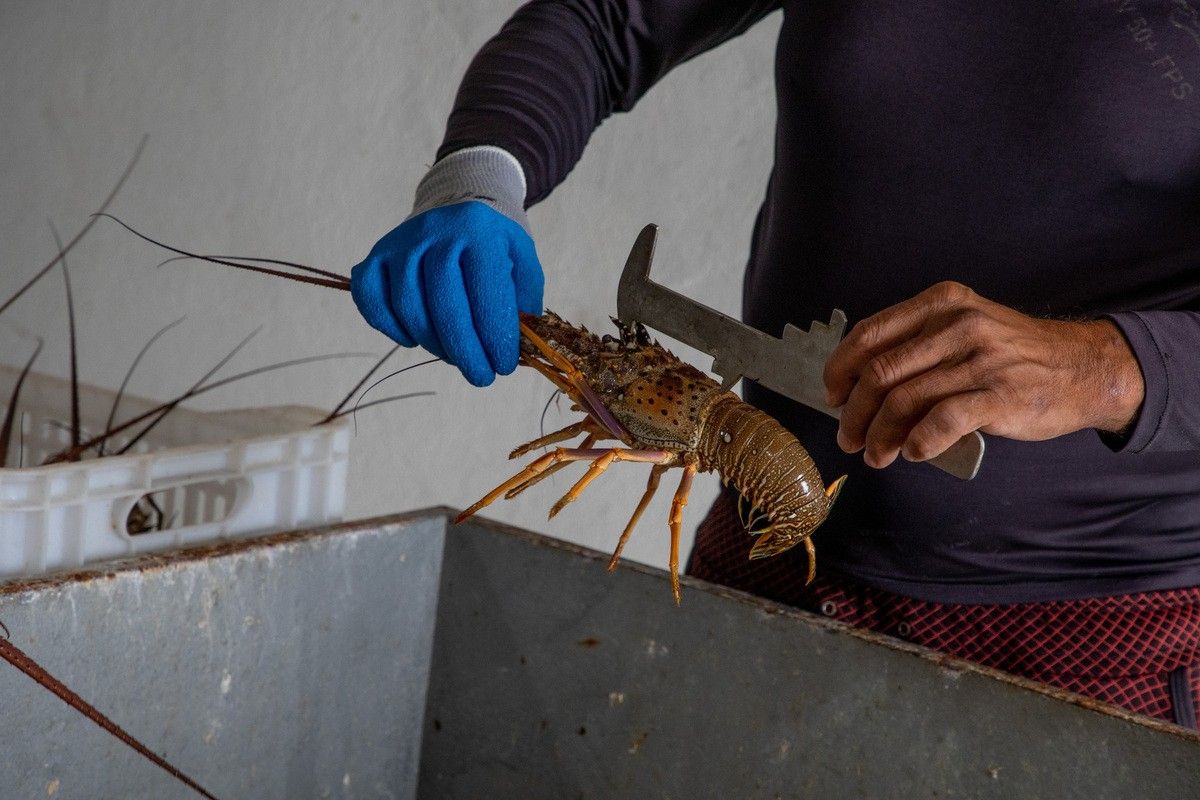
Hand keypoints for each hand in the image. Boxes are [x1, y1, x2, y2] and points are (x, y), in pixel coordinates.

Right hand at [350, 201, 543, 385]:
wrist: (458, 206)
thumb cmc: (494, 245)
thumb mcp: (523, 263)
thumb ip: (523, 304)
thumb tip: (517, 349)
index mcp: (480, 232)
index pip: (486, 293)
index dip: (495, 337)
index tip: (503, 366)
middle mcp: (437, 233)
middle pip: (445, 306)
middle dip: (465, 352)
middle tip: (480, 376)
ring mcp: (401, 244)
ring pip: (409, 308)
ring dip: (433, 344)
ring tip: (454, 356)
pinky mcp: (376, 256)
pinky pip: (371, 299)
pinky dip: (390, 328)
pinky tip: (413, 339)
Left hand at [822, 281, 1144, 467]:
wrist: (1083, 368)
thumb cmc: (1011, 355)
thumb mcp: (964, 328)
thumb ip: (916, 346)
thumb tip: (855, 387)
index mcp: (941, 304)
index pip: (869, 334)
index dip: (839, 369)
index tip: (831, 396)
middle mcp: (958, 325)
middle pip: (879, 372)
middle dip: (854, 412)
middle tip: (848, 438)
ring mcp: (980, 360)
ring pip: (904, 400)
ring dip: (880, 436)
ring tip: (876, 456)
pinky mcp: (1000, 396)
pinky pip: (941, 421)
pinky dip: (918, 442)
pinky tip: (913, 453)